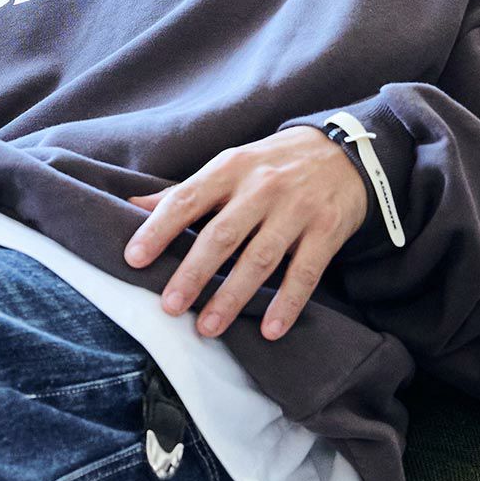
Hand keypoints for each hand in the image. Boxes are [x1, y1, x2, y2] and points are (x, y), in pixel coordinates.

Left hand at [123, 126, 369, 340]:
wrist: (347, 150)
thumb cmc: (273, 164)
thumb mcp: (229, 166)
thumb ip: (185, 191)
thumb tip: (132, 206)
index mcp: (229, 169)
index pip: (186, 200)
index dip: (158, 230)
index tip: (134, 259)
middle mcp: (262, 187)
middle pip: (221, 236)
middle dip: (193, 274)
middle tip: (170, 306)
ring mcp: (297, 209)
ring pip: (259, 259)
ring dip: (232, 297)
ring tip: (207, 327)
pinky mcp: (327, 230)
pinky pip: (305, 272)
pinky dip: (287, 303)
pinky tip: (269, 330)